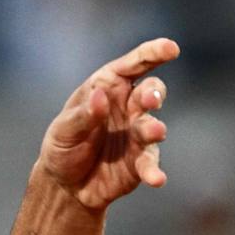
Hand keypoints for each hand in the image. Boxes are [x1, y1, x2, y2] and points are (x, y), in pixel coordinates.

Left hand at [36, 38, 179, 212]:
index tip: (171, 49)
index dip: (154, 53)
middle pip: (150, 91)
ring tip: (154, 132)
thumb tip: (100, 97)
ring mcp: (138, 134)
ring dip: (154, 129)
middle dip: (153, 93)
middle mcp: (129, 107)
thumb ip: (82, 116)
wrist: (66, 186)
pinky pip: (150, 163)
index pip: (134, 65)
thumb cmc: (63, 147)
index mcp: (109, 88)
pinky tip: (156, 179)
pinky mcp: (141, 161)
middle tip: (150, 100)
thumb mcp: (63, 131)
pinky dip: (153, 170)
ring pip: (153, 126)